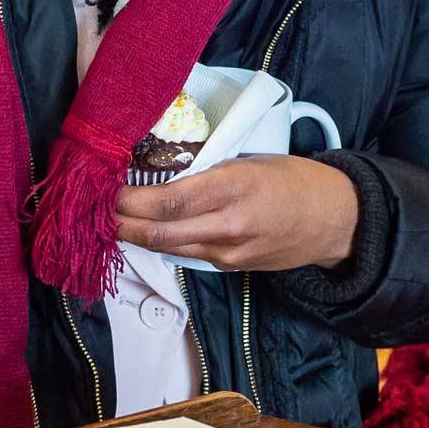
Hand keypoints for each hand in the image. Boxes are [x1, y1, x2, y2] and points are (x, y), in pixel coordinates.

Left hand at [114, 155, 359, 272]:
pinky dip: (162, 242)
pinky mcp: (231, 267)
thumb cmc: (292, 179)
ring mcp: (229, 252)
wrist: (334, 220)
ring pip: (168, 248)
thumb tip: (159, 170)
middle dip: (121, 224)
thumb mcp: (250, 160)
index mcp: (234, 186)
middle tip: (94, 210)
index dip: (131, 199)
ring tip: (110, 219)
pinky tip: (145, 230)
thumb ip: (207, 169)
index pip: (170, 199)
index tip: (106, 188)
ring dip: (136, 235)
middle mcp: (229, 224)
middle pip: (160, 232)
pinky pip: (187, 254)